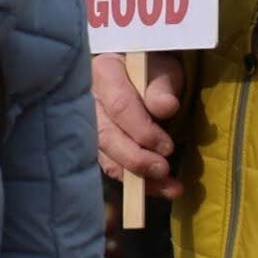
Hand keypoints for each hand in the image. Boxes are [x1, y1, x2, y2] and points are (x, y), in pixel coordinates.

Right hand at [93, 51, 184, 196]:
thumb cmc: (152, 68)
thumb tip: (165, 107)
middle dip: (136, 158)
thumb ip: (162, 87)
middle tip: (163, 169)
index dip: (143, 130)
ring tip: (167, 186)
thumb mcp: (162, 69)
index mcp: (104, 71)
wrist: (144, 72)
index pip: (120, 106)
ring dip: (138, 177)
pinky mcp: (99, 145)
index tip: (167, 146)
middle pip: (106, 135)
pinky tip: (159, 189)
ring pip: (106, 156)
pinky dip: (137, 183)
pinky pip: (112, 168)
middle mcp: (89, 98)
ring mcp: (90, 123)